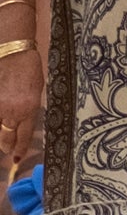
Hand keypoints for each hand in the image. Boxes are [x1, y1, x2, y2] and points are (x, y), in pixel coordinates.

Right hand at [0, 46, 36, 178]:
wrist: (15, 56)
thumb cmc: (30, 73)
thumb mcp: (36, 95)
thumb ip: (28, 111)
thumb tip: (21, 124)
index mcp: (28, 110)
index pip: (22, 137)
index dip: (19, 149)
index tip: (17, 158)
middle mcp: (12, 111)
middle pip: (5, 137)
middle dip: (6, 146)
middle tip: (7, 150)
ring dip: (0, 133)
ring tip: (3, 140)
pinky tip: (1, 121)